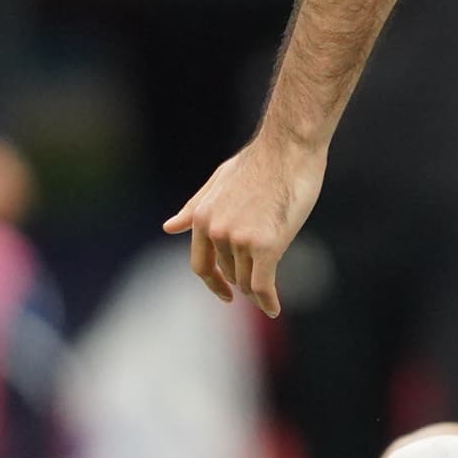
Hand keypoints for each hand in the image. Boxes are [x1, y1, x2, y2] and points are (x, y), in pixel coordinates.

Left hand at [170, 128, 326, 314]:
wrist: (288, 148)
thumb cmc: (259, 162)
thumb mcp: (218, 182)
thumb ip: (194, 208)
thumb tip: (168, 227)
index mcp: (202, 217)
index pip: (201, 264)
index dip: (213, 283)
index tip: (225, 294)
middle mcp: (216, 231)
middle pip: (228, 273)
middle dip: (242, 282)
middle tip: (261, 287)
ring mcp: (239, 239)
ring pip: (246, 280)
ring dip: (257, 292)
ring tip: (270, 296)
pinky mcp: (265, 246)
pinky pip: (262, 285)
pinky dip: (268, 301)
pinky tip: (274, 309)